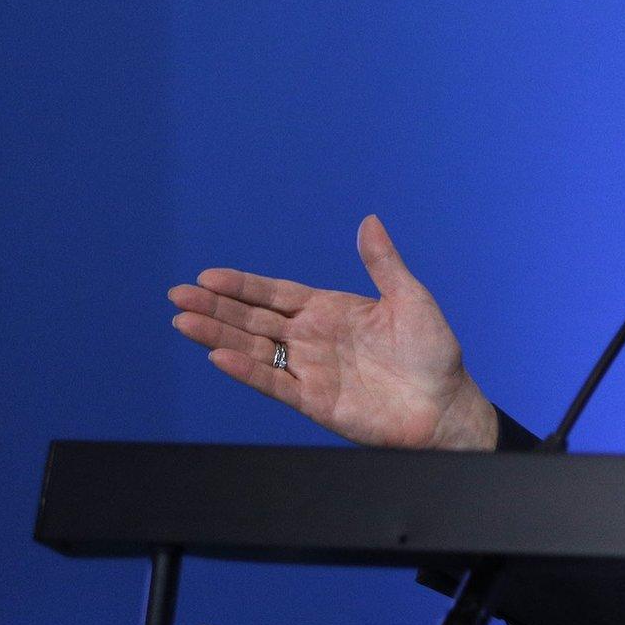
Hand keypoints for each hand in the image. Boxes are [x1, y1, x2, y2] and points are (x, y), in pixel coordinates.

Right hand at [168, 215, 497, 450]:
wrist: (446, 404)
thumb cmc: (433, 351)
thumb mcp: (410, 298)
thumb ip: (383, 263)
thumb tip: (369, 220)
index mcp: (330, 311)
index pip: (275, 294)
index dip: (242, 286)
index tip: (207, 277)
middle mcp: (312, 339)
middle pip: (254, 319)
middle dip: (216, 308)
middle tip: (178, 295)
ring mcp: (311, 370)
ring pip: (254, 349)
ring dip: (218, 336)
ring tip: (183, 321)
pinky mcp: (315, 401)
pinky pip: (274, 383)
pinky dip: (247, 371)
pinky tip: (219, 357)